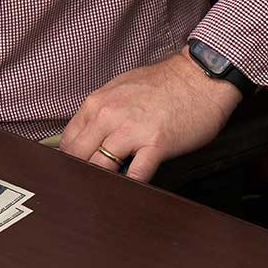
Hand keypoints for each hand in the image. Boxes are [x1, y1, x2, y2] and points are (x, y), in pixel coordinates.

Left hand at [56, 50, 242, 182]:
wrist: (199, 77)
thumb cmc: (163, 84)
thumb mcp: (120, 89)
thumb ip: (101, 112)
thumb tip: (87, 137)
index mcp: (97, 103)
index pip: (69, 140)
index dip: (70, 159)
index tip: (77, 170)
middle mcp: (109, 115)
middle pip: (79, 156)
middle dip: (82, 173)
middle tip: (89, 186)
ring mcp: (131, 130)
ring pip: (100, 167)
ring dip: (104, 181)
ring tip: (108, 191)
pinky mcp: (156, 144)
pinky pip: (135, 174)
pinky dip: (131, 186)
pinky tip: (132, 189)